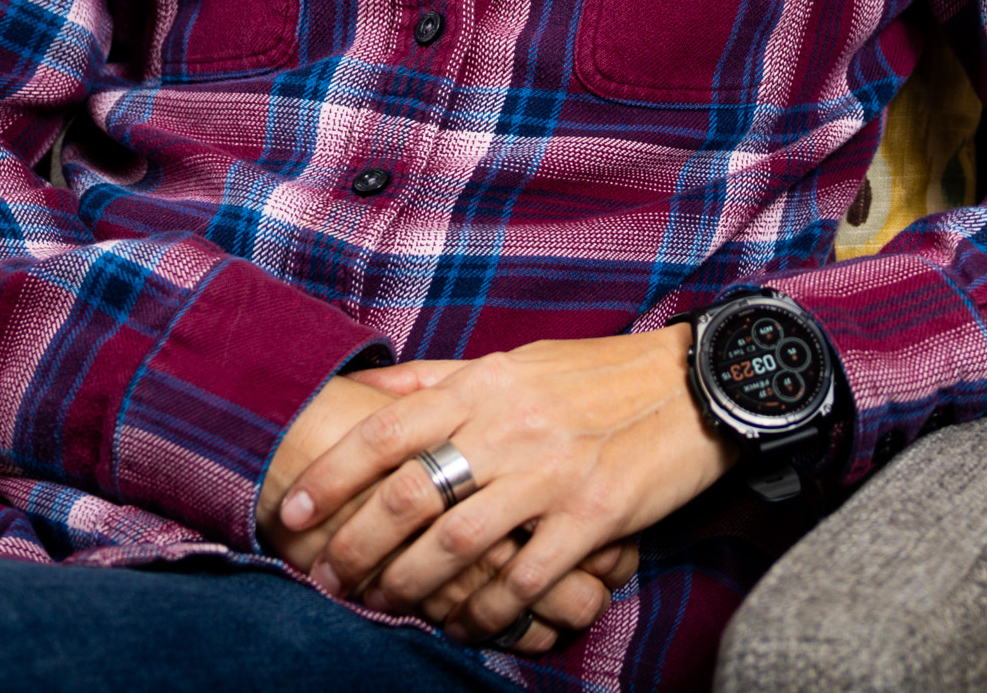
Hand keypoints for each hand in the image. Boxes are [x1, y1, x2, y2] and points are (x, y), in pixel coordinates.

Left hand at [258, 372, 636, 650]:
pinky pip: (526, 577)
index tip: (291, 511)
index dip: (331, 475)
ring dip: (411, 584)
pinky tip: (471, 625)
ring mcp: (551, 473)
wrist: (694, 386)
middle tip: (327, 575)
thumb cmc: (597, 376)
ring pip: (457, 542)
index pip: (386, 429)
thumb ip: (441, 377)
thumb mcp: (515, 361)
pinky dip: (490, 610)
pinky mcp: (593, 516)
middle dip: (356, 543)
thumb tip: (369, 388)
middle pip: (409, 493)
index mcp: (485, 384)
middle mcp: (509, 425)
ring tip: (383, 606)